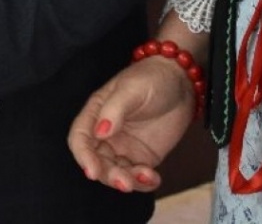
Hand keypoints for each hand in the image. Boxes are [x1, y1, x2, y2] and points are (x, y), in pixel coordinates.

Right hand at [68, 57, 196, 194]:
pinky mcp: (142, 157)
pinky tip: (153, 179)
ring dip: (127, 181)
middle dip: (108, 175)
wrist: (181, 82)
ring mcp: (124, 147)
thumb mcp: (132, 88)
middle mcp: (106, 134)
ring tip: (145, 177)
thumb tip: (100, 132)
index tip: (92, 171)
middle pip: (97, 161)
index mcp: (96, 113)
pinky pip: (137, 176)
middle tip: (124, 183)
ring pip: (116, 172)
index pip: (80, 139)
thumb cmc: (152, 78)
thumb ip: (114, 109)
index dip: (83, 157)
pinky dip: (144, 183)